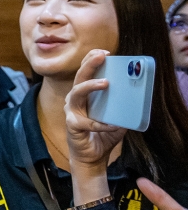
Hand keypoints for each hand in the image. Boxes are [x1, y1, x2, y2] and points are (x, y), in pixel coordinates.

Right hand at [64, 50, 125, 167]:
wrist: (92, 158)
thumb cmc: (101, 136)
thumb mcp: (116, 118)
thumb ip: (122, 108)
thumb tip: (138, 96)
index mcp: (84, 96)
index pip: (84, 73)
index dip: (91, 60)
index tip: (104, 52)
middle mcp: (75, 100)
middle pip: (79, 78)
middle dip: (89, 64)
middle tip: (102, 56)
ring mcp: (72, 112)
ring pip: (77, 93)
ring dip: (90, 86)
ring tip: (105, 82)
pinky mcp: (72, 125)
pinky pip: (87, 122)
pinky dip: (101, 124)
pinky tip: (112, 126)